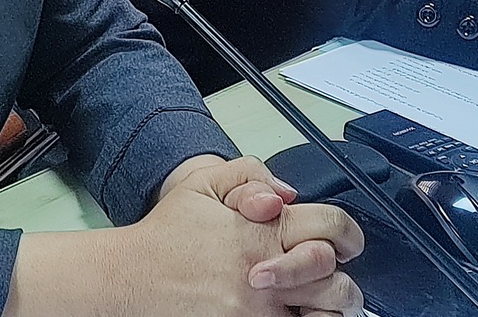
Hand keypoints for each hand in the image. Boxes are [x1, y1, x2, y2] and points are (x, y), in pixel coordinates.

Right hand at [8, 164, 364, 316]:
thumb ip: (248, 175)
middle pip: (339, 283)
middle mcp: (267, 275)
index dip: (347, 235)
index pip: (334, 229)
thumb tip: (286, 195)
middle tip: (327, 280)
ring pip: (324, 316)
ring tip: (312, 304)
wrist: (129, 280)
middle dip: (339, 280)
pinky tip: (291, 314)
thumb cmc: (165, 236)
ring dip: (324, 309)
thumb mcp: (200, 186)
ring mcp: (259, 312)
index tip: (344, 244)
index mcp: (261, 232)